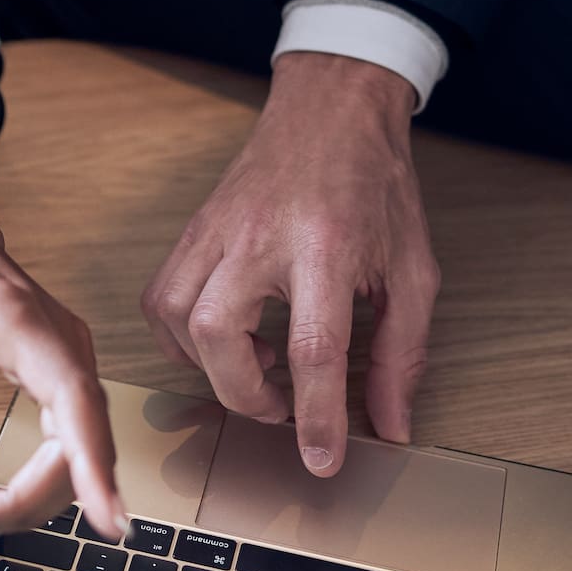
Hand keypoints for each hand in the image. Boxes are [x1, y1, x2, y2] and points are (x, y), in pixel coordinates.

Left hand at [0, 157, 126, 543]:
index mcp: (17, 319)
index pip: (74, 401)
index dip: (93, 466)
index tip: (107, 521)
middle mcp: (59, 335)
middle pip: (81, 438)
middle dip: (31, 499)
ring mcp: (68, 349)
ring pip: (81, 442)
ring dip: (38, 492)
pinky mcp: (62, 364)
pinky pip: (71, 431)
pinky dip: (46, 472)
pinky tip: (12, 497)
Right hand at [142, 52, 437, 476]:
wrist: (332, 111)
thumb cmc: (374, 185)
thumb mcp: (412, 272)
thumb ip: (401, 352)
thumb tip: (392, 423)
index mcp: (326, 247)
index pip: (313, 348)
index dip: (316, 416)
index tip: (321, 459)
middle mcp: (260, 237)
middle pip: (218, 334)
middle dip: (244, 394)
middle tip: (280, 408)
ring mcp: (217, 230)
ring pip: (173, 315)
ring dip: (205, 364)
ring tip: (252, 366)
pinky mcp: (193, 229)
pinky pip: (159, 296)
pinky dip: (178, 335)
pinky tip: (220, 339)